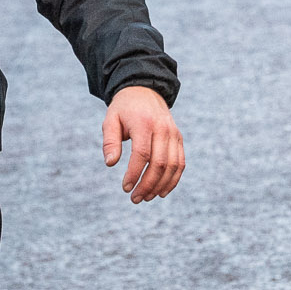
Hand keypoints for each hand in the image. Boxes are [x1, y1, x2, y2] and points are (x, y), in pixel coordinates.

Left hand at [102, 85, 184, 202]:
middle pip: (159, 163)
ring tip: (146, 197)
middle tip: (134, 198)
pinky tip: (161, 192)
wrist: (145, 91)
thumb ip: (110, 141)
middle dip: (147, 185)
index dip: (134, 173)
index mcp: (144, 123)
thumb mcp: (111, 120)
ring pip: (173, 166)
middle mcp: (163, 128)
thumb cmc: (124, 109)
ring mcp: (173, 133)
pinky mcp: (179, 139)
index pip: (142, 153)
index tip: (125, 188)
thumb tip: (110, 163)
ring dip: (160, 186)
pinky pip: (180, 163)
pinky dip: (173, 180)